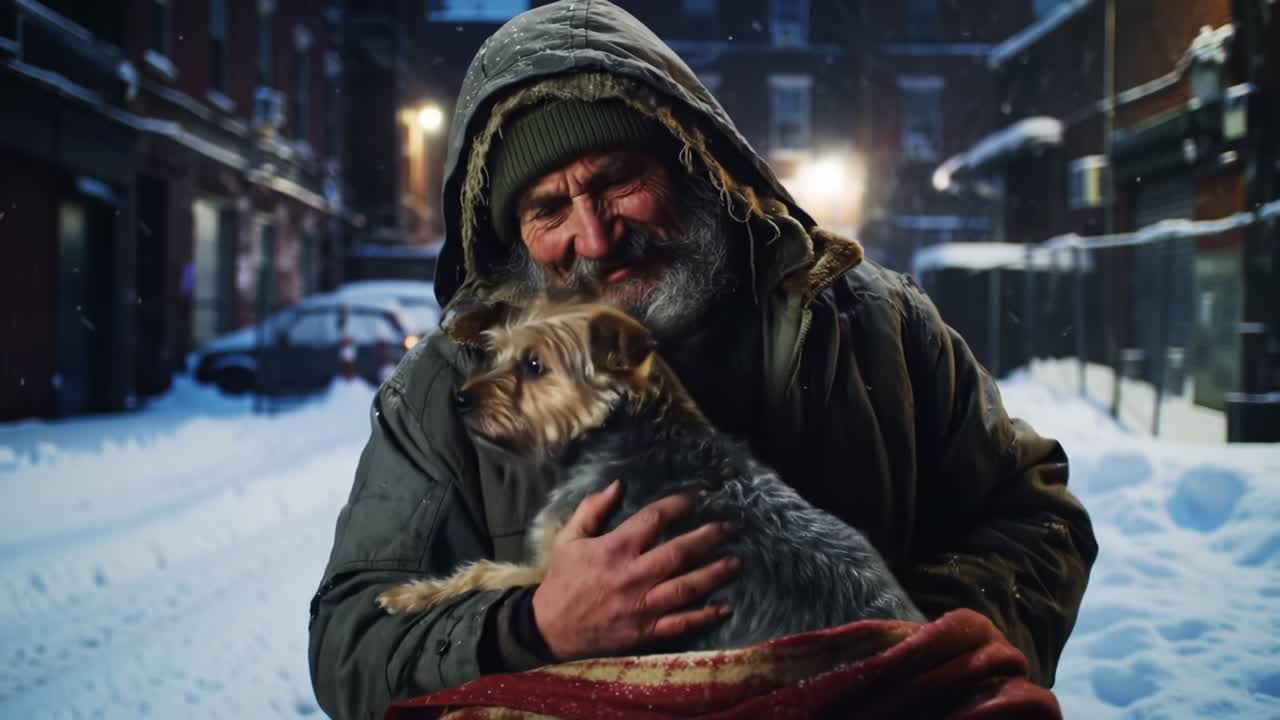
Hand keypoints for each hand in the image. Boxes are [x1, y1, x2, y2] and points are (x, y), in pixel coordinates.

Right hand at [531, 480, 738, 660]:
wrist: (549, 628)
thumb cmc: (562, 579)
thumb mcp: (569, 538)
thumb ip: (592, 509)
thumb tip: (617, 484)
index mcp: (614, 549)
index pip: (653, 520)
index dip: (677, 506)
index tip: (695, 499)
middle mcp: (632, 576)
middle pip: (678, 553)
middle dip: (707, 538)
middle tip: (729, 528)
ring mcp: (641, 606)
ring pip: (686, 588)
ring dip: (714, 574)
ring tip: (736, 562)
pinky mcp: (645, 631)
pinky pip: (681, 624)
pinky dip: (704, 616)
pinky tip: (725, 607)